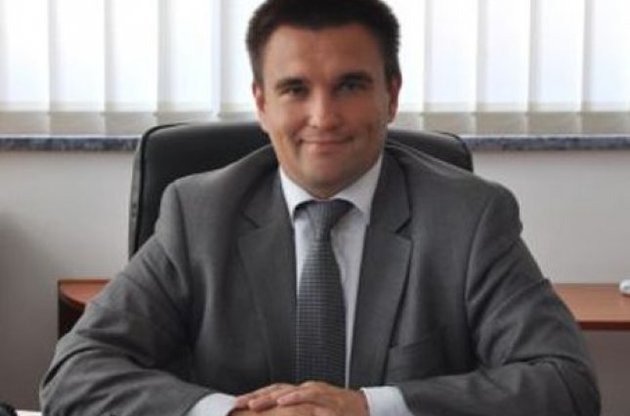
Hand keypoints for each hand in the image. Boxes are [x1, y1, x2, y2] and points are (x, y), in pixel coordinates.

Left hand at [233, 382, 367, 415]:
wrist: (366, 410)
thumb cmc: (339, 414)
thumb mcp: (314, 414)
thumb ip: (294, 414)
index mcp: (301, 394)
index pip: (273, 393)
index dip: (254, 397)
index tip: (236, 405)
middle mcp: (306, 390)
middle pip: (275, 390)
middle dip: (255, 397)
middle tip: (236, 405)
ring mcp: (317, 394)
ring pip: (289, 392)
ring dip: (269, 398)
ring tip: (252, 404)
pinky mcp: (328, 401)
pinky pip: (309, 397)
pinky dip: (295, 398)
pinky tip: (282, 401)